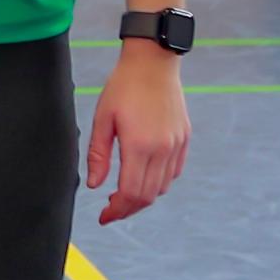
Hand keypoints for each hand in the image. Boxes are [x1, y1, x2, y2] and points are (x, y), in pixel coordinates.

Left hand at [84, 45, 187, 224]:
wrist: (153, 62)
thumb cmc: (123, 87)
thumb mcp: (103, 119)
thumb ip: (98, 155)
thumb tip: (95, 186)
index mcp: (139, 145)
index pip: (131, 193)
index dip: (117, 210)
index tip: (104, 216)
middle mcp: (162, 149)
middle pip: (147, 196)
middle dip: (128, 209)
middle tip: (111, 210)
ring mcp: (176, 145)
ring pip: (162, 187)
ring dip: (143, 197)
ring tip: (123, 193)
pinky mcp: (184, 138)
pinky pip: (174, 172)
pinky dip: (159, 182)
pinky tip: (143, 176)